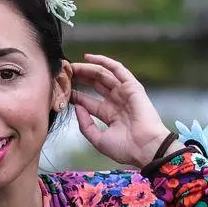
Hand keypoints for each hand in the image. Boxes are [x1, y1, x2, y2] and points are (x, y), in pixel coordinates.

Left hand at [70, 54, 171, 168]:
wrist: (145, 148)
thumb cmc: (125, 148)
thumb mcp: (98, 139)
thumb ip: (85, 124)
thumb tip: (76, 107)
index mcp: (109, 115)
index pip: (88, 101)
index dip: (75, 94)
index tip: (62, 89)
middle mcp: (116, 102)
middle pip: (95, 84)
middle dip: (80, 77)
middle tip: (65, 72)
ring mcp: (124, 93)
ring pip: (103, 75)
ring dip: (87, 68)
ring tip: (72, 65)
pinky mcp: (132, 86)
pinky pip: (117, 69)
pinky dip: (104, 61)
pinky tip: (89, 58)